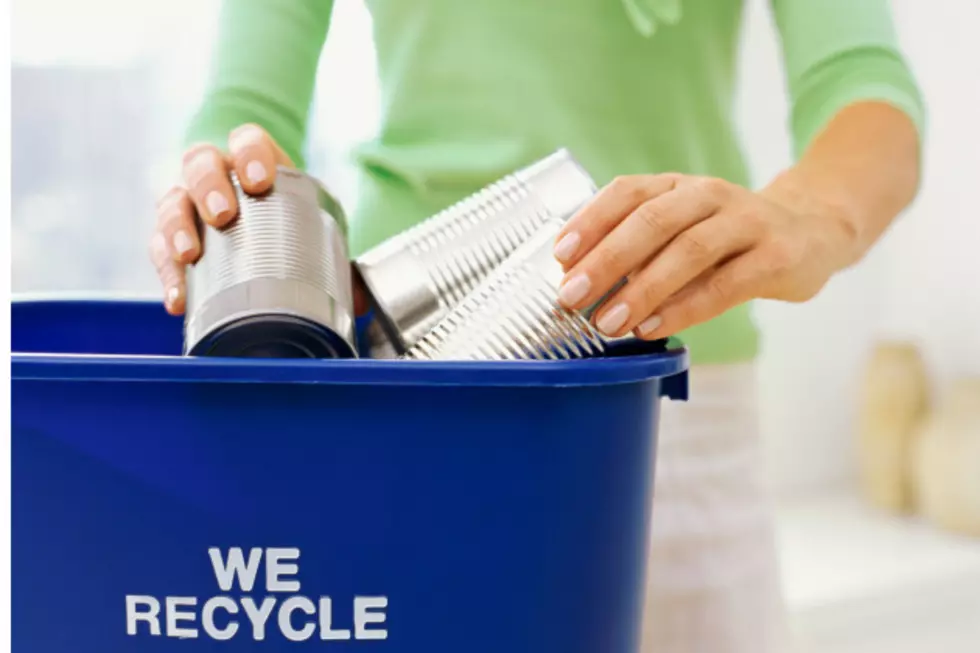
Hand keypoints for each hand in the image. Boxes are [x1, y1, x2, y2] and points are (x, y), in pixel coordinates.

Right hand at [149, 124, 368, 316]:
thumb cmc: (291, 227)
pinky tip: (179, 297)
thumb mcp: (313, 228)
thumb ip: (334, 254)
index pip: (246, 140)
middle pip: (199, 163)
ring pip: (171, 202)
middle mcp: (215, 176)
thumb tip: (361, 300)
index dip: (250, 154)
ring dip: (176, 226)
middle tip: (222, 214)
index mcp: (254, 163)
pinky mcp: (170, 241)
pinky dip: (168, 275)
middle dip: (207, 186)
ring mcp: (188, 205)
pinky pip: (159, 252)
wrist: (263, 238)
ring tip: (189, 253)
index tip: (262, 182)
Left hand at [552, 173, 858, 339]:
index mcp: (677, 185)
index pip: (627, 192)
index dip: (590, 221)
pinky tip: (654, 327)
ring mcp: (747, 222)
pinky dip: (685, 307)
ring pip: (689, 250)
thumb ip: (637, 249)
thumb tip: (577, 280)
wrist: (812, 232)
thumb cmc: (727, 238)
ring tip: (608, 321)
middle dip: (606, 260)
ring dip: (642, 289)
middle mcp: (710, 195)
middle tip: (571, 295)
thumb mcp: (681, 230)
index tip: (559, 256)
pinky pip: (726, 284)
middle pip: (653, 220)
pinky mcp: (777, 256)